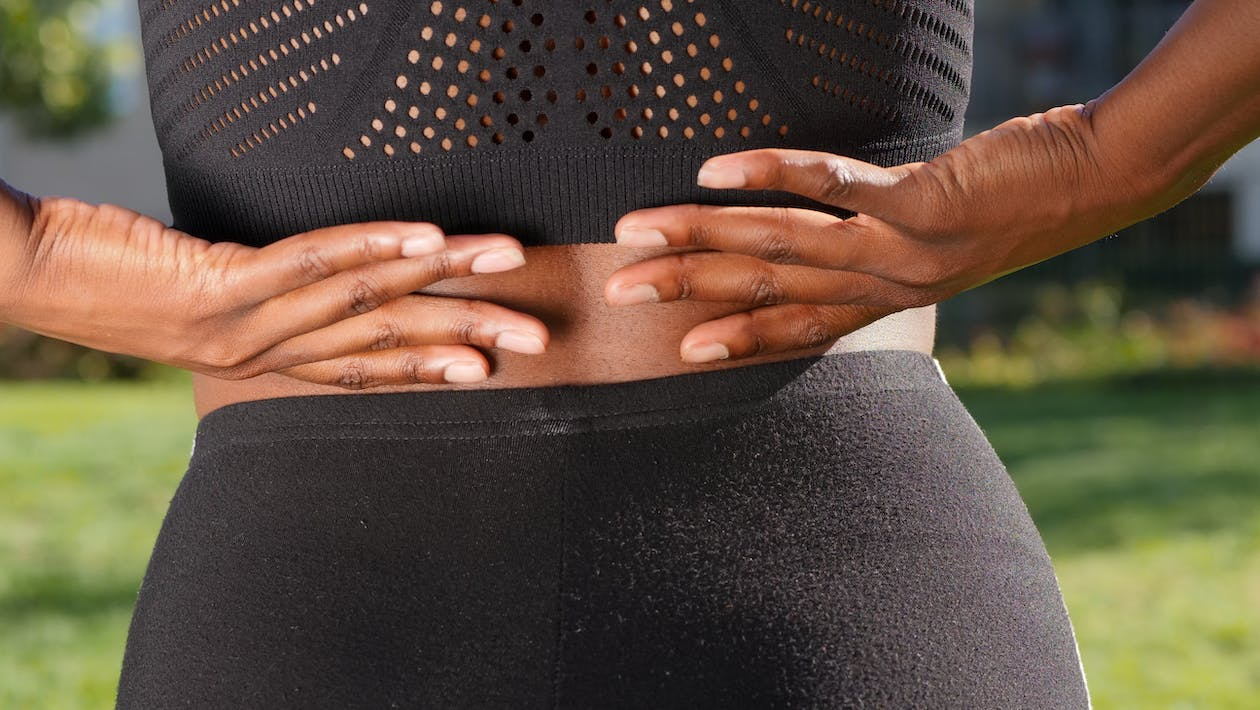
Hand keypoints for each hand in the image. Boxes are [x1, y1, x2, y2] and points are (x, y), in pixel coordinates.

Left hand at [0, 186, 548, 385]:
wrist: (27, 276)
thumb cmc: (110, 276)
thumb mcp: (198, 297)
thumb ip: (262, 298)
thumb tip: (317, 279)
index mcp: (262, 359)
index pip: (364, 365)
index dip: (432, 365)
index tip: (490, 364)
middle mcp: (263, 352)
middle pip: (383, 343)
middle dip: (464, 337)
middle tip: (534, 337)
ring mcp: (244, 322)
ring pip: (364, 302)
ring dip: (442, 280)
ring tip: (504, 262)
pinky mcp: (220, 281)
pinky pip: (312, 265)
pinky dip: (376, 250)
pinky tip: (427, 238)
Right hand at [603, 104, 1171, 362]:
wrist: (1099, 181)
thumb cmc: (1012, 202)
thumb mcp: (938, 242)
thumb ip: (880, 246)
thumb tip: (824, 230)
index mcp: (886, 299)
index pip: (795, 328)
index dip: (733, 339)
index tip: (676, 348)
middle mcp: (885, 285)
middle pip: (768, 290)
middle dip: (688, 289)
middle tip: (619, 288)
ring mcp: (900, 248)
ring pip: (782, 247)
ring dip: (702, 238)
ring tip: (639, 230)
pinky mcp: (920, 202)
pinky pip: (831, 186)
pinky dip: (769, 175)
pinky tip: (716, 169)